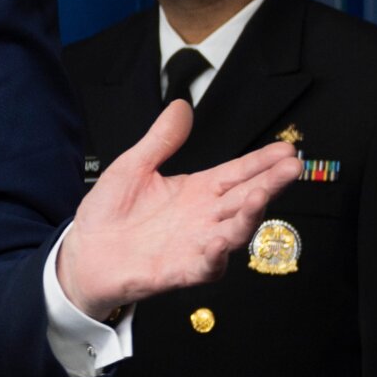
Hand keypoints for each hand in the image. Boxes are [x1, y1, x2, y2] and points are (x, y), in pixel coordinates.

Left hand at [57, 99, 300, 318]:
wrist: (84, 253)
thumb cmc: (109, 213)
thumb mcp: (133, 167)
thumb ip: (161, 140)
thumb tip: (181, 106)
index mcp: (196, 191)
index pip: (237, 173)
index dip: (261, 162)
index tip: (286, 149)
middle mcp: (204, 217)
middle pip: (245, 198)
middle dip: (271, 183)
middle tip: (293, 166)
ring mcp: (197, 245)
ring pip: (234, 231)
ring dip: (251, 216)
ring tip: (262, 196)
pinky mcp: (181, 270)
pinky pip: (206, 266)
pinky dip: (216, 256)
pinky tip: (221, 242)